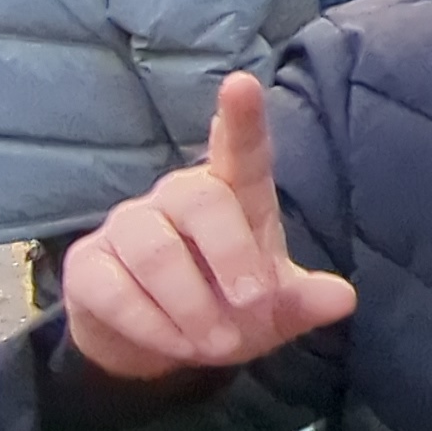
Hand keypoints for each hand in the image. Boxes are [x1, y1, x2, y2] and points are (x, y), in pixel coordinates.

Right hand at [59, 75, 358, 382]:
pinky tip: (176, 345)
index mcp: (234, 195)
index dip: (242, 118)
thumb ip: (302, 301)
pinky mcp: (88, 264)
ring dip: (193, 307)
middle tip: (254, 304)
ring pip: (155, 252)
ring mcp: (127, 226)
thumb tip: (342, 299)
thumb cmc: (226, 307)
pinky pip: (114, 289)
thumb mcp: (272, 311)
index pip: (241, 149)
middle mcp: (178, 197)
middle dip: (232, 257)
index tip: (243, 84)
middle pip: (201, 200)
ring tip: (218, 344)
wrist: (156, 344)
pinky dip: (154, 326)